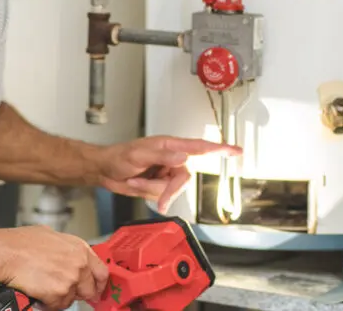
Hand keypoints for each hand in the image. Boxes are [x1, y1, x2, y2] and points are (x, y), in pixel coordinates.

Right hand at [0, 226, 108, 309]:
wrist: (5, 253)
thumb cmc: (20, 243)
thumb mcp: (49, 236)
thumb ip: (65, 248)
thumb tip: (67, 256)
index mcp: (79, 247)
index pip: (101, 271)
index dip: (98, 284)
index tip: (95, 290)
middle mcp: (79, 262)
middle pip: (90, 289)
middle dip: (78, 293)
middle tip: (63, 292)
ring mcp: (71, 278)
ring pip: (71, 299)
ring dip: (58, 297)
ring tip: (42, 287)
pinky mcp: (60, 293)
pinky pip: (57, 306)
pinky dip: (47, 304)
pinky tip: (37, 293)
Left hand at [94, 135, 240, 212]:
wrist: (105, 171)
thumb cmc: (119, 157)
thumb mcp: (139, 154)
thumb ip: (163, 155)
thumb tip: (183, 157)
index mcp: (169, 145)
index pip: (200, 147)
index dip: (220, 149)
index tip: (236, 151)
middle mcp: (171, 159)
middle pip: (184, 178)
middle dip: (168, 189)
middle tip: (154, 193)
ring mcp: (166, 172)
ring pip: (173, 190)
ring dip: (155, 191)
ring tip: (137, 182)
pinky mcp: (160, 185)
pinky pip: (163, 196)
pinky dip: (150, 194)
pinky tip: (138, 185)